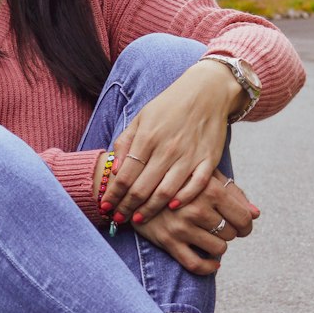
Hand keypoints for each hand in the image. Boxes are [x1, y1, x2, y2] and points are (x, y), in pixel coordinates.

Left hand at [97, 60, 242, 225]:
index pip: (125, 175)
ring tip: (139, 220)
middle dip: (126, 208)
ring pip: (165, 192)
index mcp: (147, 137)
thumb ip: (126, 142)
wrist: (207, 92)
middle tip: (118, 219)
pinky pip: (195, 186)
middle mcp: (167, 149)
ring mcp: (189, 156)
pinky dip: (183, 199)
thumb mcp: (142, 117)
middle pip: (142, 188)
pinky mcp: (208, 160)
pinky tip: (172, 208)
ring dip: (150, 210)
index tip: (105, 207)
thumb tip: (115, 170)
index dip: (113, 195)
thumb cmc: (170, 105)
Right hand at [131, 170, 258, 275]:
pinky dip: (209, 267)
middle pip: (232, 233)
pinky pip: (196, 264)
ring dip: (218, 246)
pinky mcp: (168, 241)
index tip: (242, 225)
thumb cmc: (178, 179)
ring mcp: (181, 226)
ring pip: (218, 249)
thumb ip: (233, 193)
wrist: (136, 185)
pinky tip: (213, 263)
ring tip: (210, 236)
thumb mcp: (205, 176)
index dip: (247, 224)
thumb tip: (256, 214)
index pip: (244, 217)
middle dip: (230, 231)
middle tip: (220, 225)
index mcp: (209, 189)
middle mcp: (196, 208)